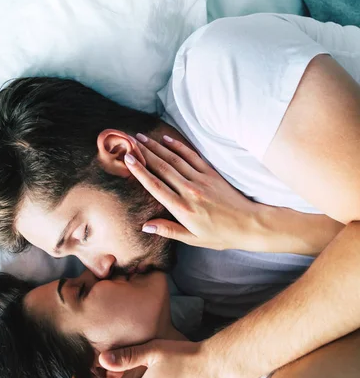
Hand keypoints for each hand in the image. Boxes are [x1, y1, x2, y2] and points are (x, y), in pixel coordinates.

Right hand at [125, 134, 262, 250]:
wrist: (250, 224)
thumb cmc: (221, 235)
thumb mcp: (193, 239)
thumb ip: (168, 230)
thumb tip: (145, 226)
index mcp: (182, 208)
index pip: (155, 185)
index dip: (139, 171)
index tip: (127, 159)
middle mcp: (190, 190)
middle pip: (162, 167)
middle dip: (144, 153)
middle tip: (130, 142)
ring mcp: (201, 179)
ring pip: (175, 159)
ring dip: (157, 147)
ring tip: (142, 138)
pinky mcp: (212, 173)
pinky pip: (192, 156)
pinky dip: (179, 146)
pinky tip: (167, 139)